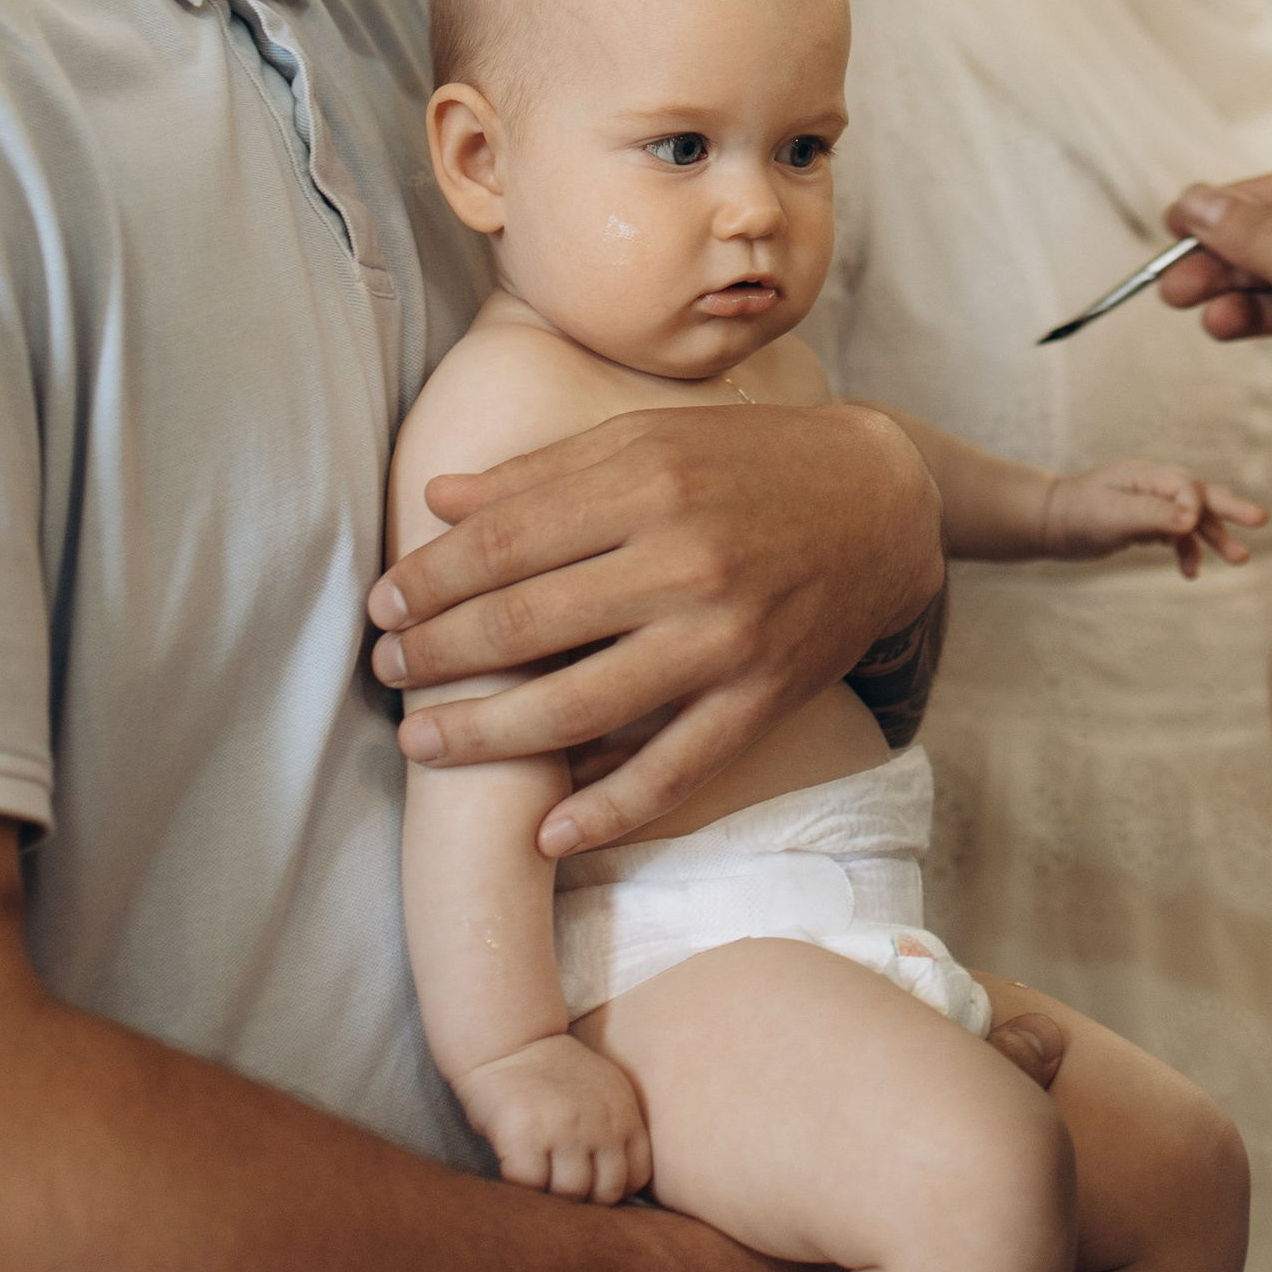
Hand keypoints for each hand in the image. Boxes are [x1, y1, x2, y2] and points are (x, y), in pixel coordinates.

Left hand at [367, 404, 942, 857]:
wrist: (888, 503)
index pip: (503, 544)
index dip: (429, 581)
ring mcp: (723, 639)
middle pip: (523, 626)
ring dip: (485, 735)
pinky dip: (606, 810)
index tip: (384, 605)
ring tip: (422, 743)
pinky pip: (672, 772)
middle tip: (386, 672)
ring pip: (577, 708)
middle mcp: (681, 561)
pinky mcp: (760, 699)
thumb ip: (543, 471)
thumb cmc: (753, 461)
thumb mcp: (652, 436)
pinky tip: (547, 834)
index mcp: (646, 482)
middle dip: (436, 655)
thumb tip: (438, 500)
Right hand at [458, 1033, 652, 1202]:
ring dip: (553, 1198)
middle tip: (562, 1192)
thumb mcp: (603, 1092)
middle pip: (605, 1192)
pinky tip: (517, 1175)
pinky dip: (522, 1189)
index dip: (614, 1191)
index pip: (636, 1176)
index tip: (592, 1189)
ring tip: (540, 1186)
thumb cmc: (554, 1075)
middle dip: (585, 1200)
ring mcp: (562, 1129)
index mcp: (622, 1113)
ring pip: (570, 1194)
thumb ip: (614, 1130)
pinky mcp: (524, 1136)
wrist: (510, 1041)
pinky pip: (530, 1186)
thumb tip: (616, 1191)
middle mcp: (598, 1122)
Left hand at [1041, 461, 1268, 579]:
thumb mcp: (1114, 514)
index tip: (1188, 529)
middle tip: (1261, 520)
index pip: (1186, 486)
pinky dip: (1187, 552)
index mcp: (1148, 475)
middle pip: (1201, 496)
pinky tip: (1191, 572)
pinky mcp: (1146, 524)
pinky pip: (1177, 536)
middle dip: (1231, 510)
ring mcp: (1152, 505)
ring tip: (1240, 559)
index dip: (1194, 506)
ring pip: (1193, 520)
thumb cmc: (1077, 513)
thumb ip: (1154, 514)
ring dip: (1215, 539)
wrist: (1049, 524)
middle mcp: (1155, 486)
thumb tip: (1192, 518)